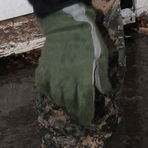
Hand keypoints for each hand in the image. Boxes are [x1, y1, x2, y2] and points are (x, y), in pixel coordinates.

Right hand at [35, 3, 108, 124]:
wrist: (67, 25)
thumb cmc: (88, 40)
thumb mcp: (102, 57)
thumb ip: (102, 76)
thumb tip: (104, 91)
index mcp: (83, 79)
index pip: (85, 104)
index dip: (86, 115)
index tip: (88, 122)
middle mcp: (66, 81)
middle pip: (70, 104)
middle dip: (76, 111)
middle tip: (79, 112)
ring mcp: (53, 77)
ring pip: (57, 98)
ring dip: (64, 102)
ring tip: (68, 102)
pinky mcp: (43, 71)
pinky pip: (43, 88)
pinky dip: (48, 92)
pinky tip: (53, 90)